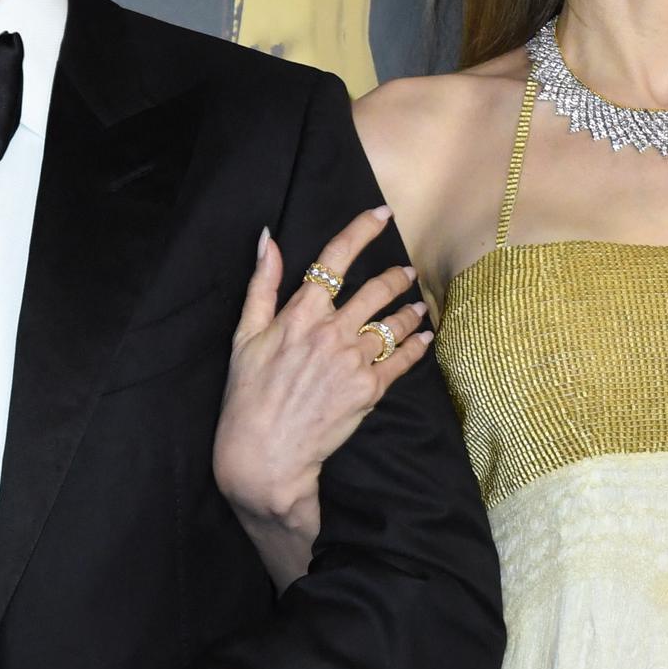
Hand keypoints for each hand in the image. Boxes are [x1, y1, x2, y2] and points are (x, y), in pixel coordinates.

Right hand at [213, 205, 432, 529]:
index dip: (360, 231)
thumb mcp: (244, 336)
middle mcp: (331, 332)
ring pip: (393, 324)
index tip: (380, 214)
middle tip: (406, 272)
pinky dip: (417, 345)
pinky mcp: (369, 391)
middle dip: (395, 276)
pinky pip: (402, 360)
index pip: (335, 259)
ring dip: (409, 310)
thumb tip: (267, 239)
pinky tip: (423, 337)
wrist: (265, 454)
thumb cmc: (247, 396)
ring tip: (417, 305)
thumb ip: (261, 285)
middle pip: (375, 290)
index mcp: (300, 314)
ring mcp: (353, 361)